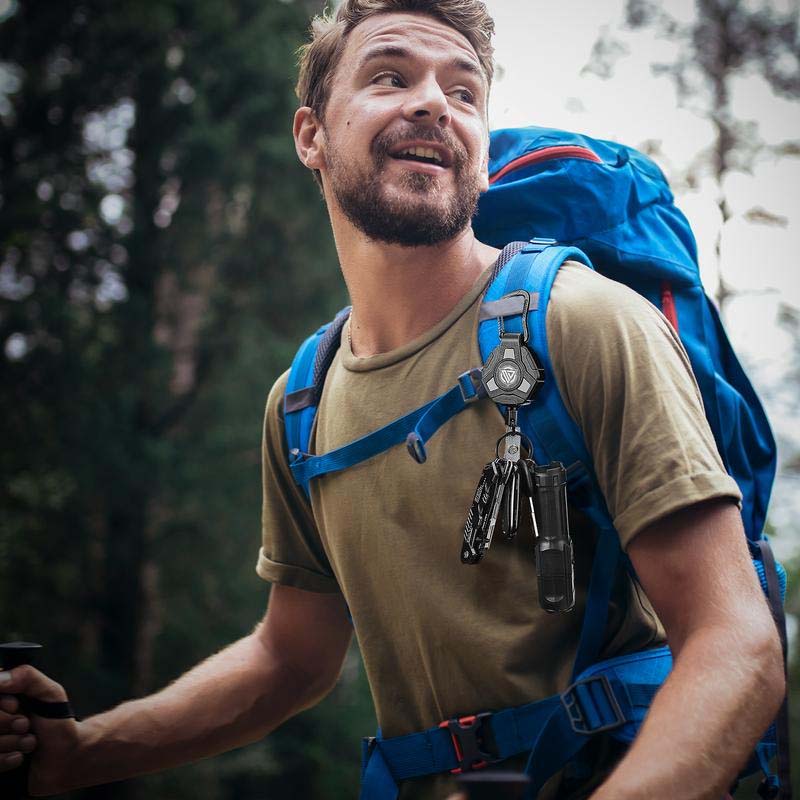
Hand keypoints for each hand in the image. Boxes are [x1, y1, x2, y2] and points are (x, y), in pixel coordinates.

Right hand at [0, 665, 81, 795]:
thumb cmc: (58, 720)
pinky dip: (8, 759)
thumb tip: (0, 678)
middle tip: (26, 724)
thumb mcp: (50, 692)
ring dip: (12, 742)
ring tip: (30, 741)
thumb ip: (27, 678)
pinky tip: (22, 755)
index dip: (1, 704)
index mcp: (4, 697)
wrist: (67, 754)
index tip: (15, 706)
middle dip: (9, 724)